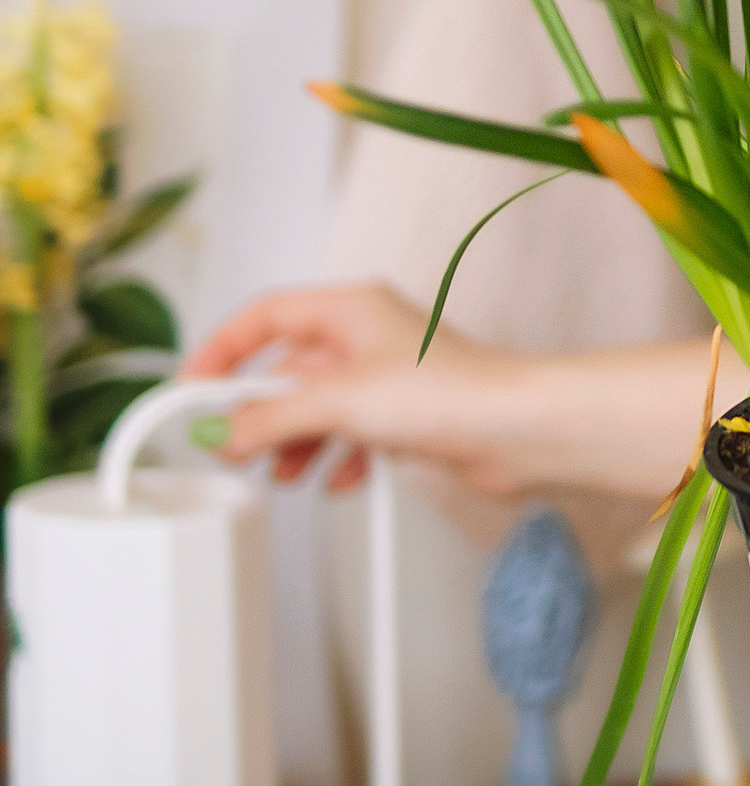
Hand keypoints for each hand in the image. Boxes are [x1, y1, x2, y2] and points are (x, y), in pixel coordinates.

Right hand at [187, 281, 489, 491]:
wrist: (518, 431)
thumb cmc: (452, 392)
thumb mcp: (337, 402)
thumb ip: (270, 416)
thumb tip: (226, 431)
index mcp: (350, 308)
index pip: (265, 316)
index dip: (223, 350)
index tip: (194, 388)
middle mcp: (368, 335)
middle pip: (289, 368)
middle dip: (262, 411)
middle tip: (236, 445)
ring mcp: (389, 376)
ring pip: (319, 407)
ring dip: (297, 442)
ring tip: (287, 472)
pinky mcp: (409, 415)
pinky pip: (352, 433)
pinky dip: (338, 457)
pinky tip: (341, 478)